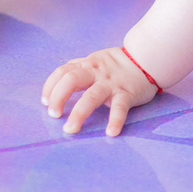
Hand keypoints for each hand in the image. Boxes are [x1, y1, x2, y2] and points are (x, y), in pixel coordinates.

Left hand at [41, 48, 158, 135]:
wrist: (147, 58)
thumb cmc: (118, 63)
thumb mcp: (96, 60)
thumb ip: (79, 68)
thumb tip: (57, 81)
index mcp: (87, 64)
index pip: (62, 72)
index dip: (50, 87)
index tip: (45, 102)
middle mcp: (96, 72)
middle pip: (71, 80)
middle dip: (58, 98)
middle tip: (54, 116)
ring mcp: (111, 83)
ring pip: (92, 96)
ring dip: (79, 113)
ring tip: (70, 129)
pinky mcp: (127, 93)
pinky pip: (120, 107)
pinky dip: (115, 120)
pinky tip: (111, 132)